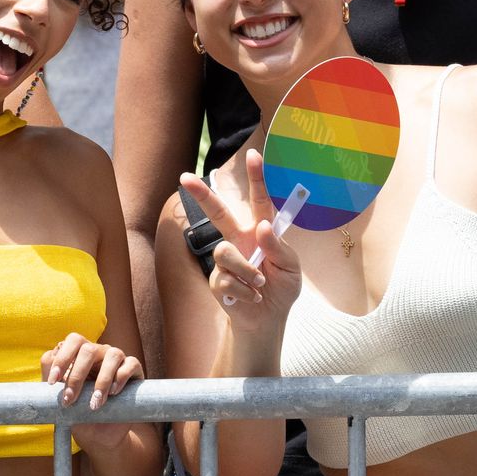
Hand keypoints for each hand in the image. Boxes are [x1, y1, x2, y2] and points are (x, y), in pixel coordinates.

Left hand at [42, 332, 142, 412]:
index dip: (62, 358)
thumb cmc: (77, 411)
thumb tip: (49, 358)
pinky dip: (121, 377)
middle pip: (89, 348)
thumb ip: (50, 377)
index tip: (52, 383)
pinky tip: (113, 393)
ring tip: (94, 403)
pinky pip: (131, 364)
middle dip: (77, 376)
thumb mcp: (59, 397)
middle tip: (70, 400)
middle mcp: (99, 352)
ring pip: (112, 354)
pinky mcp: (134, 371)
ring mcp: (118, 360)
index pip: (73, 341)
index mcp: (80, 353)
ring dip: (101, 380)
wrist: (99, 434)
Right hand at [179, 149, 302, 332]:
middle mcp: (240, 240)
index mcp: (260, 232)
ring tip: (260, 285)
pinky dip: (244, 291)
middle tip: (185, 177)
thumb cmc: (282, 288)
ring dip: (248, 272)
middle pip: (218, 213)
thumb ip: (278, 247)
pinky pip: (225, 279)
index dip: (257, 178)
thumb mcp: (291, 267)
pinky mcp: (216, 280)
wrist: (269, 320)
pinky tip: (251, 298)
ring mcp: (225, 260)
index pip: (259, 201)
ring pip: (225, 253)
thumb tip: (261, 227)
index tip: (254, 155)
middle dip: (202, 195)